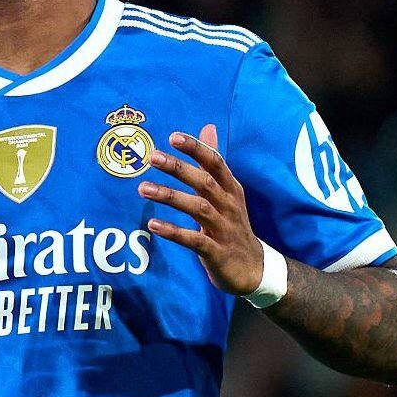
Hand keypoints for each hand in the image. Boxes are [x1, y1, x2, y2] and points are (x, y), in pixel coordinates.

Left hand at [137, 124, 263, 295]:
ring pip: (197, 208)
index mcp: (231, 188)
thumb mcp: (227, 191)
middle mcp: (229, 205)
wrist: (254, 269)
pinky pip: (194, 240)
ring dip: (170, 196)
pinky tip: (153, 225)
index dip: (196, 148)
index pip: (215, 162)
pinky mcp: (217, 252)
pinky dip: (174, 232)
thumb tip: (208, 127)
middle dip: (178, 168)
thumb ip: (213, 162)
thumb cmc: (232, 224)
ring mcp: (224, 229)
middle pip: (204, 182)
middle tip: (152, 157)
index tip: (173, 136)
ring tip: (143, 188)